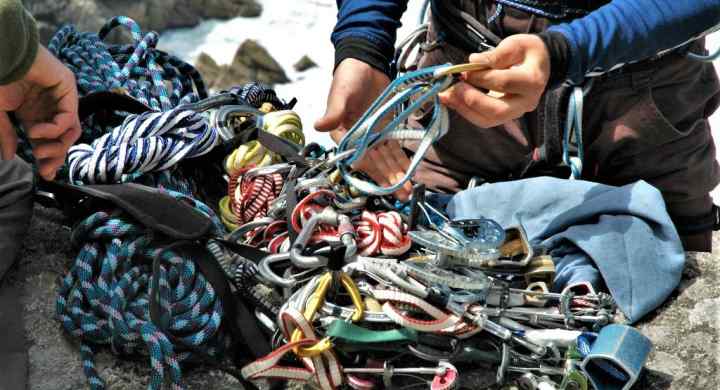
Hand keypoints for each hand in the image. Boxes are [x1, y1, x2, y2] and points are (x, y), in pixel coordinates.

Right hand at [0, 46, 80, 179]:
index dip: (49, 158)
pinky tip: (35, 131)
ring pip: (71, 131)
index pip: (49, 140)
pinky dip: (53, 130)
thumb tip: (10, 157)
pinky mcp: (68, 87)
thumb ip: (5, 134)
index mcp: (34, 112)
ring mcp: (61, 97)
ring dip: (57, 147)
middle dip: (56, 157)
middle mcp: (50, 106)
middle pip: (64, 138)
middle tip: (45, 169)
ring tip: (39, 152)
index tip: (44, 175)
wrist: (0, 54)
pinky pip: (69, 118)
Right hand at [315, 58, 412, 200]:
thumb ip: (334, 111)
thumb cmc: (349, 76)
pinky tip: (409, 172)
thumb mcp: (341, 93)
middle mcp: (357, 138)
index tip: (383, 182)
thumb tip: (319, 125)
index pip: (358, 156)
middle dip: (388, 179)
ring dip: (396, 174)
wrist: (365, 62)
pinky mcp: (385, 129)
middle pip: (374, 162)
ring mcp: (372, 135)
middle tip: (402, 194)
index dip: (372, 170)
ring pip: (386, 159)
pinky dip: (401, 160)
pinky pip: (394, 148)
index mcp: (342, 133)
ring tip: (407, 191)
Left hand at [439, 34, 550, 127]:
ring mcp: (515, 112)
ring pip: (487, 120)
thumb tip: (473, 61)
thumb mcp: (516, 44)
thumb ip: (497, 53)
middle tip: (452, 88)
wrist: (540, 65)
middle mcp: (526, 102)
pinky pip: (483, 120)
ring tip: (445, 95)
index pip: (503, 83)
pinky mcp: (504, 116)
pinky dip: (464, 111)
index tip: (464, 70)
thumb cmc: (527, 52)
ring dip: (463, 109)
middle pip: (497, 111)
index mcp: (532, 81)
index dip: (481, 77)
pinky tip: (451, 100)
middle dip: (470, 100)